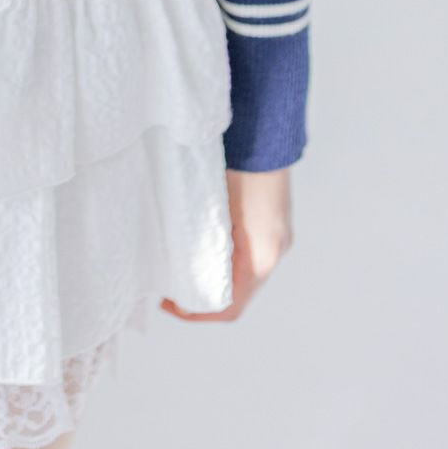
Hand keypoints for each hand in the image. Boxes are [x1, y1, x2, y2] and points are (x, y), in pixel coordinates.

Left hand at [159, 164, 292, 320]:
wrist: (263, 135)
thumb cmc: (237, 170)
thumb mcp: (211, 211)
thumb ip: (200, 244)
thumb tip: (174, 268)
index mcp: (260, 257)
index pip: (230, 307)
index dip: (197, 314)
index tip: (171, 304)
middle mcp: (273, 253)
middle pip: (237, 292)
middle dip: (203, 294)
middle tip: (171, 286)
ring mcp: (276, 238)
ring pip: (242, 273)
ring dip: (213, 275)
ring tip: (182, 264)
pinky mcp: (273, 225)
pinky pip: (248, 254)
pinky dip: (224, 258)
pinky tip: (202, 243)